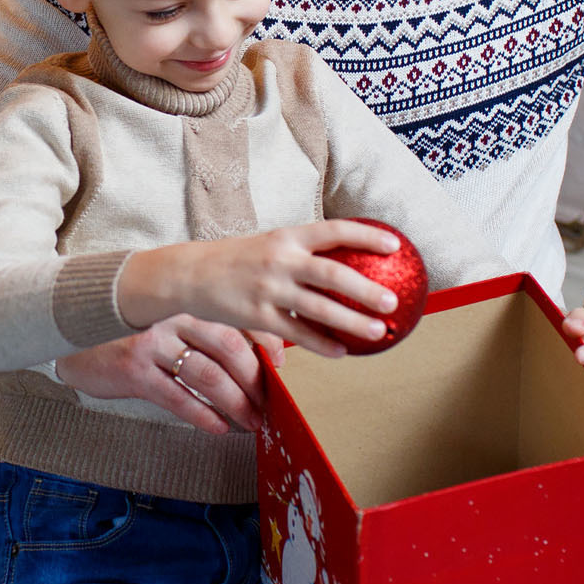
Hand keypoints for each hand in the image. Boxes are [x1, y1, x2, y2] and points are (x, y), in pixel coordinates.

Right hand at [56, 316, 281, 432]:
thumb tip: (260, 346)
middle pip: (229, 347)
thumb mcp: (169, 314)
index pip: (238, 319)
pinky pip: (177, 397)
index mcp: (187, 299)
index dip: (266, 343)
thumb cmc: (131, 328)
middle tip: (270, 404)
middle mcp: (172, 315)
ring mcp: (152, 341)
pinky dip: (202, 415)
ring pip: (207, 375)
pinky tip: (219, 427)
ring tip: (252, 421)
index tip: (282, 366)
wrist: (73, 334)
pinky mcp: (134, 369)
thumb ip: (206, 322)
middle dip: (255, 381)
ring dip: (236, 403)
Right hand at [116, 221, 405, 358]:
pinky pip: (296, 334)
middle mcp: (280, 260)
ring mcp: (268, 289)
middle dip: (366, 288)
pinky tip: (342, 352)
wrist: (189, 274)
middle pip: (332, 274)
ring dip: (352, 321)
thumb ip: (301, 255)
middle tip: (393, 300)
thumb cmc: (236, 259)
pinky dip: (321, 344)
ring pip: (319, 308)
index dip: (366, 237)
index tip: (395, 245)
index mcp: (286, 237)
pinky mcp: (256, 316)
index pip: (333, 231)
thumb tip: (341, 268)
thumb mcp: (268, 246)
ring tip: (379, 331)